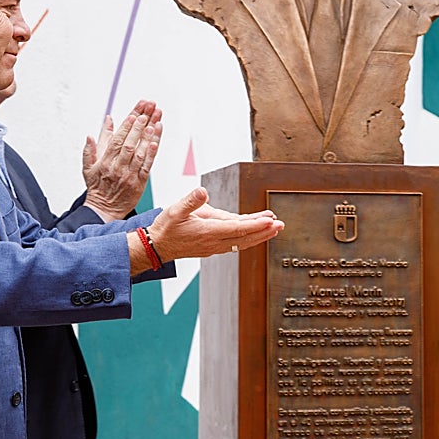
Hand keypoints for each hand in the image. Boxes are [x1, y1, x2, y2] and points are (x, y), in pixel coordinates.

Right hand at [82, 100, 161, 220]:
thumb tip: (97, 129)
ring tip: (155, 123)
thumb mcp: (88, 167)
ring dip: (148, 137)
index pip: (116, 141)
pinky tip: (156, 142)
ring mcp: (129, 176)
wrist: (103, 210)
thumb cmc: (97, 187)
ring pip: (140, 154)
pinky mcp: (139, 183)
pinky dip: (151, 154)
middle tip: (147, 113)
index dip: (126, 127)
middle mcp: (117, 168)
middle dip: (139, 127)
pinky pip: (147, 166)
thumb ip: (92, 147)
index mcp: (104, 162)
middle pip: (130, 144)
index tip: (133, 115)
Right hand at [140, 186, 282, 266]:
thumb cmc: (166, 227)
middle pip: (244, 238)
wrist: (157, 247)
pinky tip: (256, 231)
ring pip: (242, 242)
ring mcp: (215, 246)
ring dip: (259, 235)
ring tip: (275, 227)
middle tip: (281, 225)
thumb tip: (203, 191)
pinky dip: (248, 237)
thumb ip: (190, 201)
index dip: (255, 225)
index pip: (237, 228)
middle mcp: (214, 242)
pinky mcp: (213, 246)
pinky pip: (236, 243)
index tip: (270, 221)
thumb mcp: (174, 210)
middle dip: (264, 231)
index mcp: (207, 232)